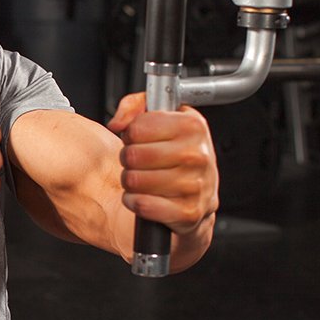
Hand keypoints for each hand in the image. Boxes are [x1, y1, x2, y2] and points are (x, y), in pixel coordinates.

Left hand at [107, 92, 218, 236]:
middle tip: (138, 162)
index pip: (136, 128)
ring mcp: (195, 185)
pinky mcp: (188, 212)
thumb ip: (134, 107)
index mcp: (193, 126)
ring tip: (143, 178)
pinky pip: (143, 204)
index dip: (131, 134)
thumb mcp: (160, 118)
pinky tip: (143, 196)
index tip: (140, 140)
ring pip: (134, 181)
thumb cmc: (178, 153)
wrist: (202, 194)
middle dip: (128, 159)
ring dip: (130, 182)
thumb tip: (118, 123)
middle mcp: (198, 154)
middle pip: (133, 155)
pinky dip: (134, 202)